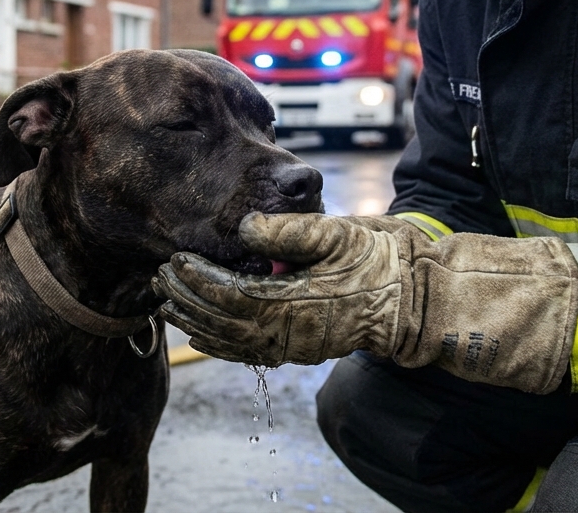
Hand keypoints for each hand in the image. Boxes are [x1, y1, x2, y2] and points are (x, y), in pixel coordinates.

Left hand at [154, 212, 577, 393]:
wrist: (418, 299)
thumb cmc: (382, 261)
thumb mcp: (337, 234)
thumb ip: (287, 231)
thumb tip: (243, 226)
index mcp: (294, 305)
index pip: (229, 296)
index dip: (198, 279)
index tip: (174, 258)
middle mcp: (288, 334)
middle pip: (221, 323)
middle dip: (186, 300)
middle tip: (159, 277)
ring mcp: (294, 347)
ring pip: (230, 342)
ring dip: (196, 322)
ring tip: (168, 301)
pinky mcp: (300, 349)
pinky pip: (249, 352)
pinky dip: (220, 343)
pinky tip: (202, 333)